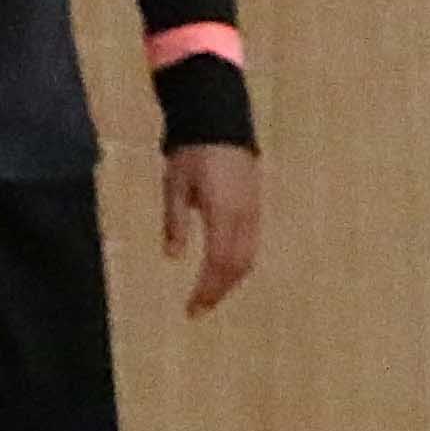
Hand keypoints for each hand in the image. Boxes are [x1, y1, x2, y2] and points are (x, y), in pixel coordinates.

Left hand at [165, 141, 263, 315]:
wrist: (220, 121)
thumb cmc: (193, 152)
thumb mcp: (175, 186)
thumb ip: (175, 222)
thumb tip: (173, 257)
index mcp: (223, 212)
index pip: (218, 262)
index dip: (207, 289)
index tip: (192, 309)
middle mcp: (244, 216)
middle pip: (238, 265)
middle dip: (219, 290)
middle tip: (199, 309)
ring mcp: (254, 211)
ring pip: (249, 257)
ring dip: (230, 280)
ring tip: (210, 294)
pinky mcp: (256, 206)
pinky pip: (251, 244)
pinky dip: (238, 263)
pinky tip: (224, 270)